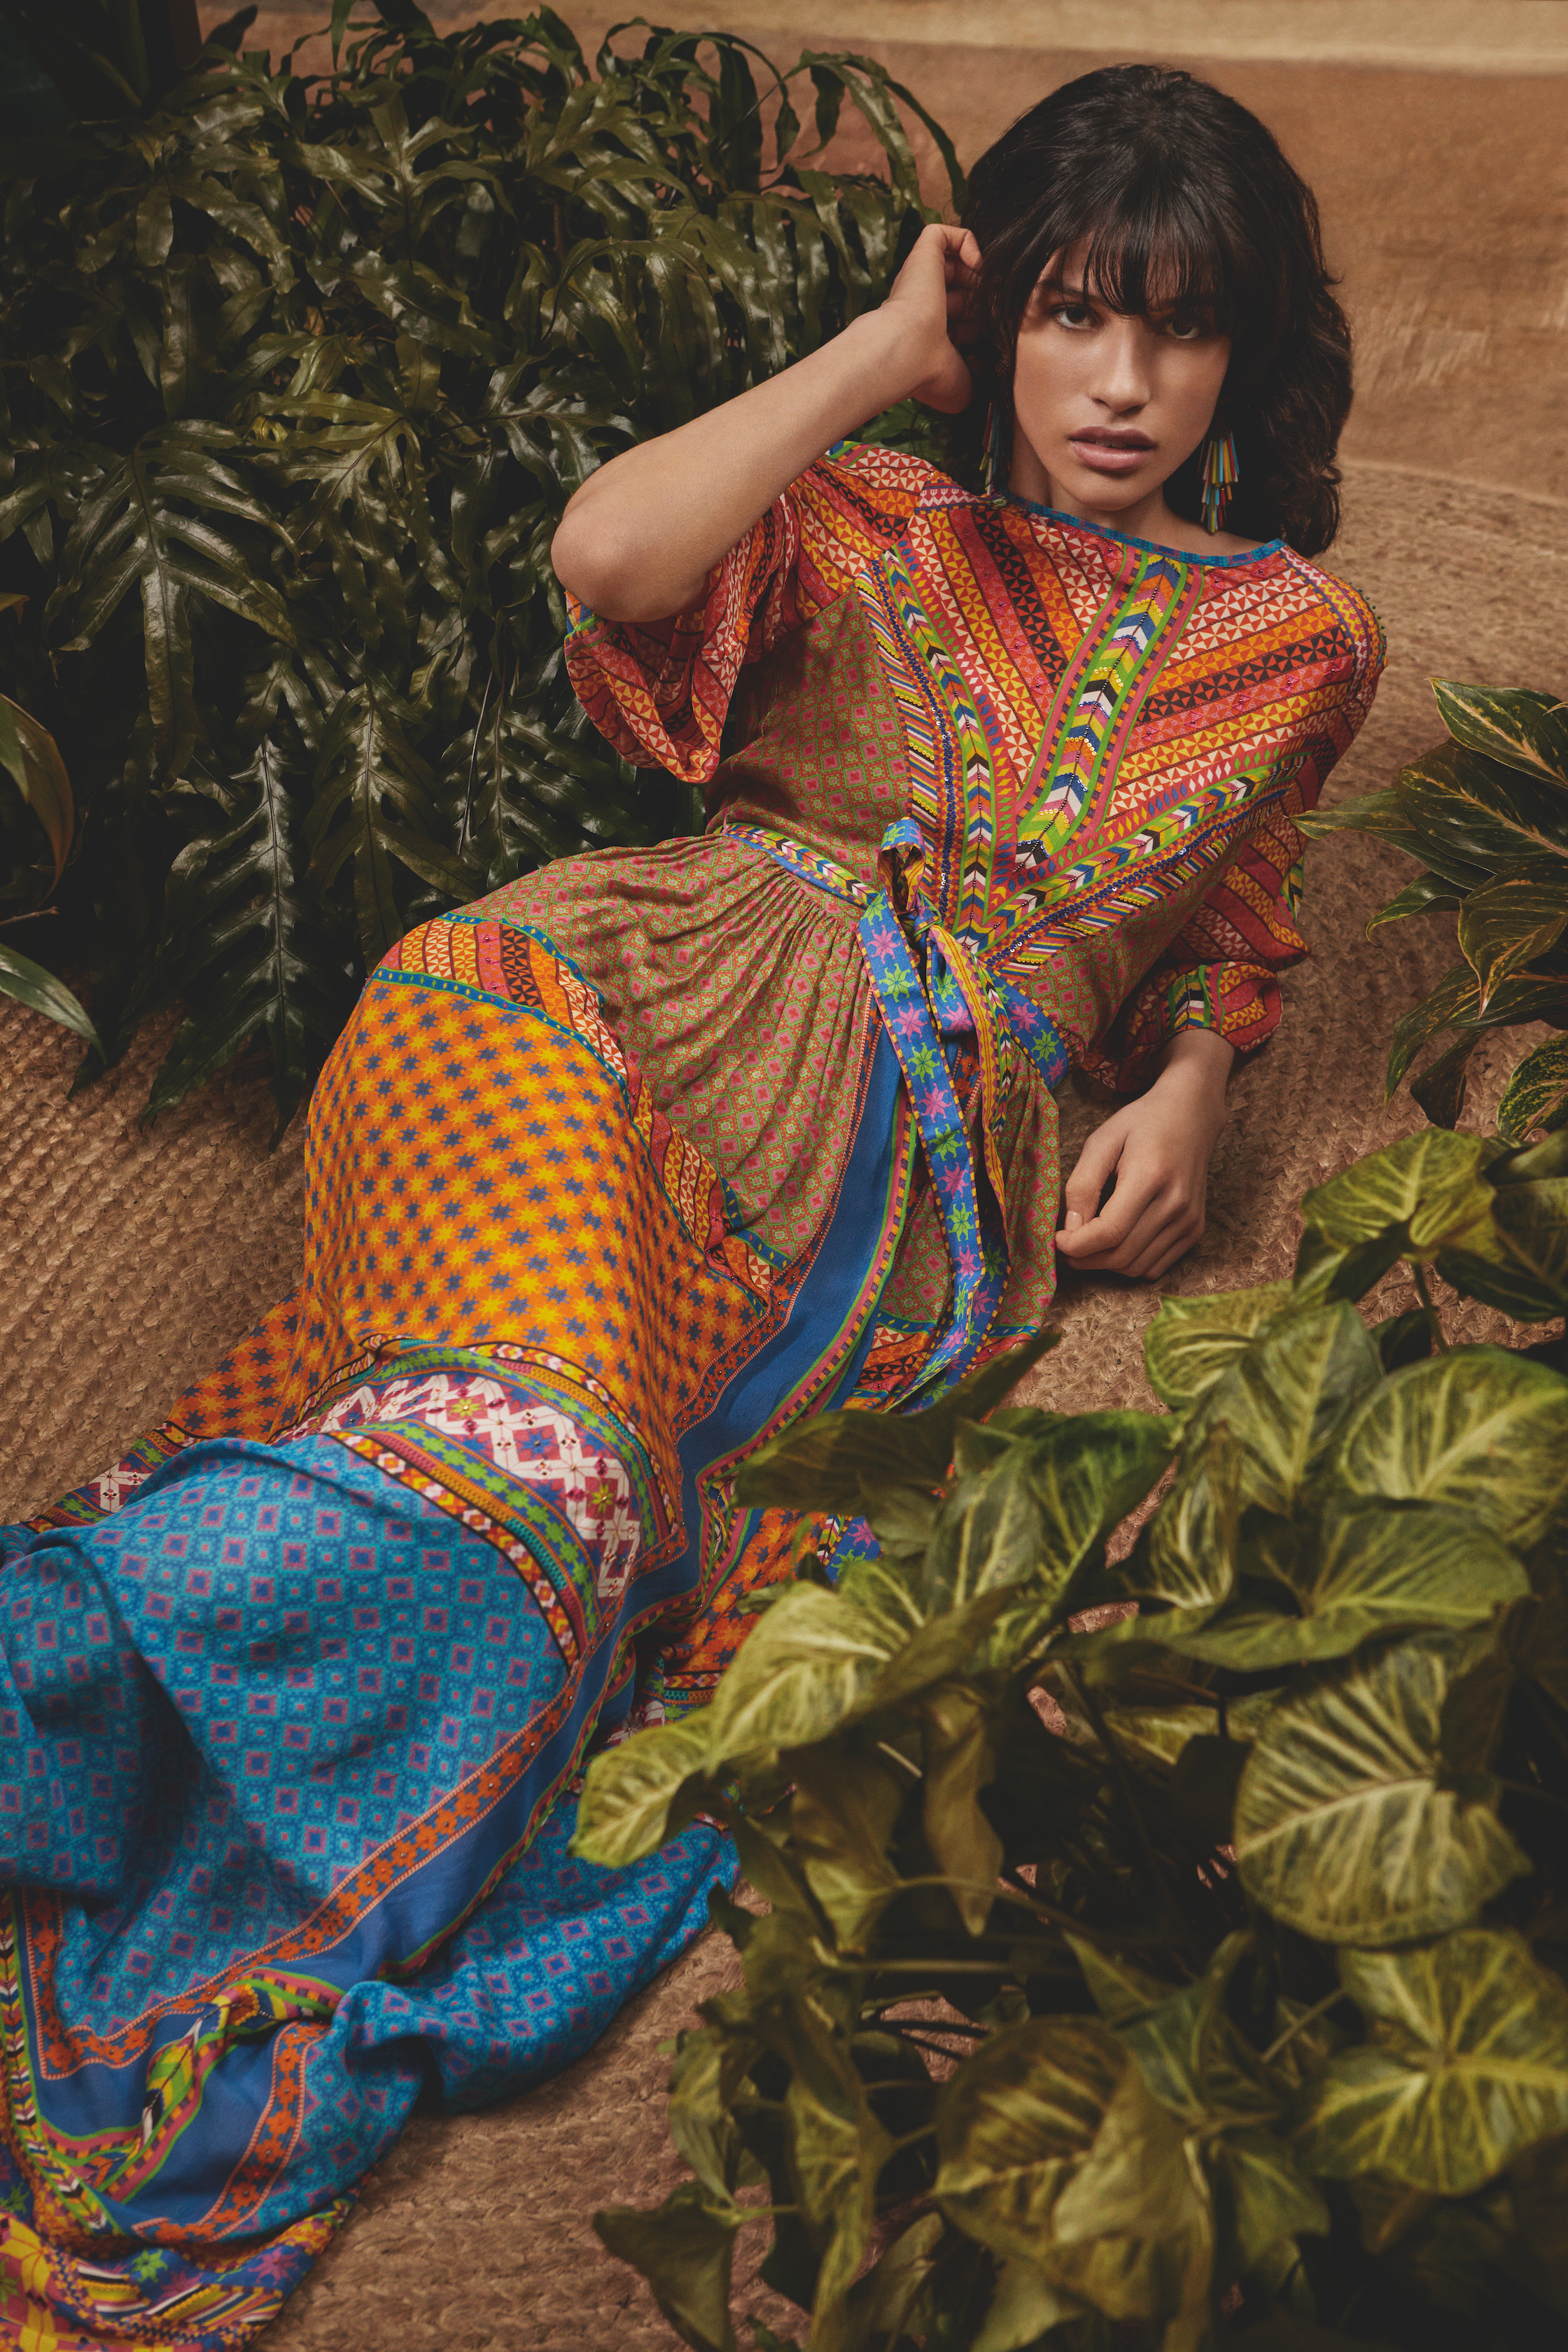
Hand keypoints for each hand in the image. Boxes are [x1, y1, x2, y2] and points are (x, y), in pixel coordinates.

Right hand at [881, 223, 983, 414]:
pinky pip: (946, 233)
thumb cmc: (932, 374)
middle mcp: (925, 304)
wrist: (908, 352)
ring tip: (992, 287)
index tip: (996, 331)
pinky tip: (978, 265)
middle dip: (987, 296)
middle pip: (965, 288)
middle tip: (999, 307)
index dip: (985, 321)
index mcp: (932, 333)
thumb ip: (984, 376)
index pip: (965, 318)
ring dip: (980, 271)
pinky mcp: (922, 254)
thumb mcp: (967, 384)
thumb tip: (997, 370)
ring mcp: (922, 278)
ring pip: (957, 261)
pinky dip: (968, 242)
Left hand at [1054, 1030, 1234, 1279]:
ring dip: (1106, 1263)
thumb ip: (1082, 1185)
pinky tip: (1118, 1242)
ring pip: (1137, 1267)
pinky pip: (1155, 1267)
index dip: (1078, 1244)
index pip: (1111, 1231)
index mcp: (1150, 1176)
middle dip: (1086, 1258)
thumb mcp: (1102, 1141)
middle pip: (1122, 1255)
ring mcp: (1189, 1220)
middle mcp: (1176, 1204)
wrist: (1191, 1116)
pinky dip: (1130, 1263)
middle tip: (1067, 1245)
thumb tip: (1071, 1229)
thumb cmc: (1142, 1124)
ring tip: (1089, 1242)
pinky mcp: (1194, 1230)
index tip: (1056, 1239)